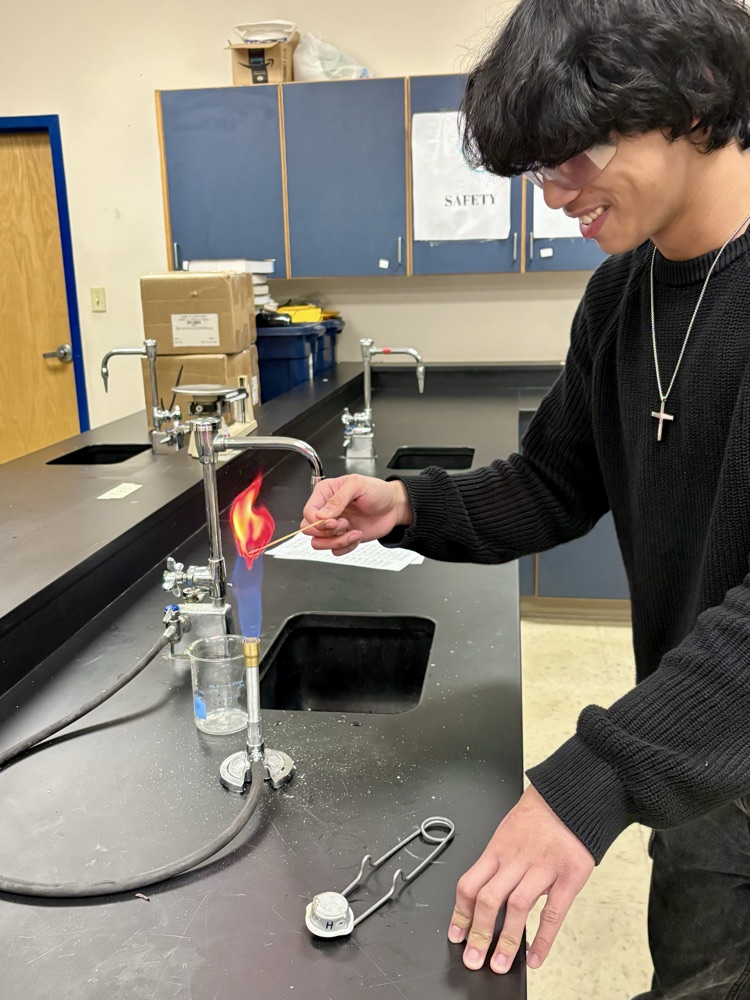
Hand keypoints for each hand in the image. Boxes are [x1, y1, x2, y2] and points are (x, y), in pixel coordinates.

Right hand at [301, 475, 411, 555]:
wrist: (394, 507)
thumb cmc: (377, 491)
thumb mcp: (357, 486)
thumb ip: (338, 499)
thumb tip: (322, 515)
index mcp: (325, 493)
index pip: (308, 511)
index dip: (317, 521)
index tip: (333, 521)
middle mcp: (326, 510)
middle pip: (309, 529)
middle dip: (327, 531)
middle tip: (344, 524)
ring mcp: (334, 526)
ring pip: (319, 543)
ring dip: (337, 541)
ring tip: (353, 531)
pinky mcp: (342, 537)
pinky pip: (334, 550)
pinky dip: (346, 546)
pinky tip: (357, 535)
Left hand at [448, 784, 593, 973]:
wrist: (570, 797)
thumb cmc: (537, 817)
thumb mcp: (507, 833)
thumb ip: (497, 863)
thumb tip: (481, 896)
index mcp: (497, 849)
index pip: (469, 884)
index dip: (460, 914)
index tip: (456, 936)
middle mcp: (515, 860)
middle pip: (489, 899)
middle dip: (479, 934)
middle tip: (473, 960)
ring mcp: (542, 868)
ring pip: (517, 907)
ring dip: (506, 940)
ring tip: (500, 964)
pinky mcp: (568, 876)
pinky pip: (553, 912)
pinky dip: (542, 938)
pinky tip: (535, 956)